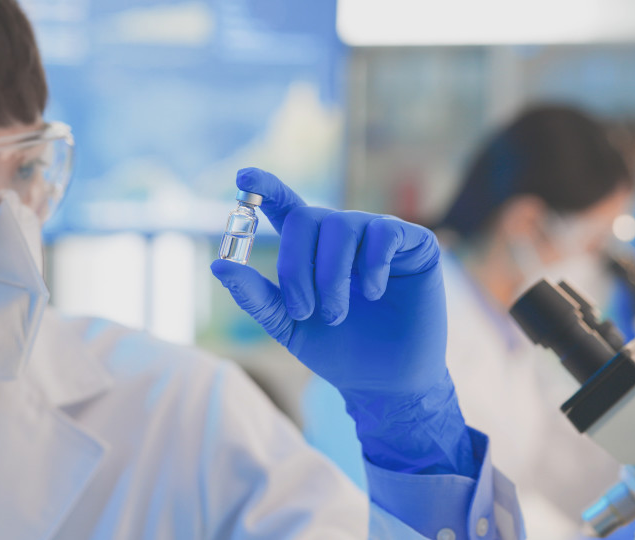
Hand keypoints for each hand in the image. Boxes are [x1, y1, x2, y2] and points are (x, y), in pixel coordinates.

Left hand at [210, 168, 447, 397]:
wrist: (385, 382)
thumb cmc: (336, 350)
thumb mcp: (288, 325)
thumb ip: (256, 296)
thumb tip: (219, 265)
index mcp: (310, 250)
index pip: (284, 207)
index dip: (265, 187)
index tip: (243, 176)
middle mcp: (342, 235)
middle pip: (306, 218)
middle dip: (296, 266)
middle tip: (304, 311)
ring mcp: (378, 236)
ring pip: (342, 226)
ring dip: (332, 275)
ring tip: (336, 315)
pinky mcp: (414, 244)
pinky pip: (385, 233)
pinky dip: (372, 264)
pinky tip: (375, 293)